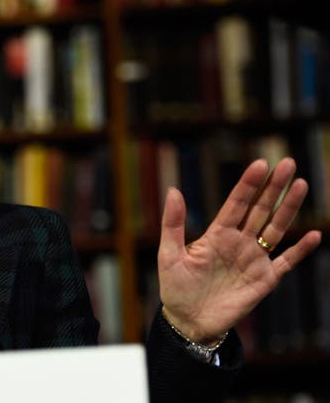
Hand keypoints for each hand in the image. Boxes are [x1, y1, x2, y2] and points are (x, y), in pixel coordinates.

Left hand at [158, 157, 321, 344]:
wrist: (188, 322)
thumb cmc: (175, 288)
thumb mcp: (169, 255)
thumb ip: (173, 224)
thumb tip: (173, 190)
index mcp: (217, 234)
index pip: (236, 203)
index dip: (248, 184)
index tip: (260, 164)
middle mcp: (239, 242)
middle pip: (260, 210)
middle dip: (273, 187)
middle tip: (287, 163)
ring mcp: (254, 259)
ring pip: (276, 229)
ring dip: (289, 209)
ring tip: (300, 184)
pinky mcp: (264, 280)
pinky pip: (287, 262)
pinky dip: (301, 250)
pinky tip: (315, 235)